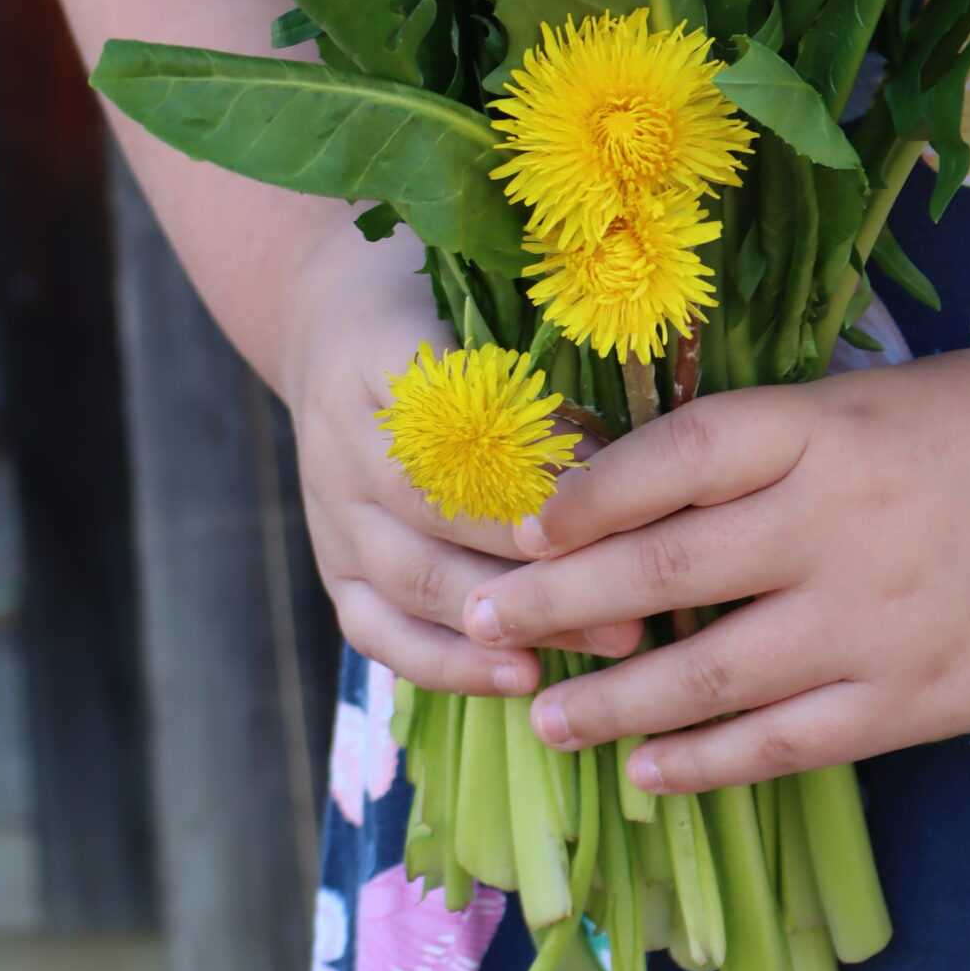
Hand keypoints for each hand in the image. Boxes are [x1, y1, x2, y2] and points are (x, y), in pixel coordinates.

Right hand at [281, 212, 639, 694]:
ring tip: (611, 639)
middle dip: (543, 553)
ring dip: (515, 617)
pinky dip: (448, 663)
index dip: (529, 450)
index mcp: (378, 351)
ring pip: (415, 578)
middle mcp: (341, 437)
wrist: (328, 324)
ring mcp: (328, 510)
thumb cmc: (438, 306)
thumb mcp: (479, 294)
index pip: (452, 408)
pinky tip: (521, 677)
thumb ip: (538, 354)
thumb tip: (641, 435)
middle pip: (437, 507)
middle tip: (639, 584)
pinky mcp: (332, 565)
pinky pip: (379, 631)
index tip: (611, 475)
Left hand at [459, 344, 969, 789]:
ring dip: (612, 703)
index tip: (520, 524)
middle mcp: (837, 520)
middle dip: (555, 604)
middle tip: (475, 625)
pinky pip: (788, 743)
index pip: (671, 456)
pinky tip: (651, 774)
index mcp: (826, 424)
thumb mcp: (886, 397)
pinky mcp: (918, 699)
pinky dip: (709, 763)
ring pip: (709, 676)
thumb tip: (657, 487)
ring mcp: (876, 619)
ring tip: (543, 718)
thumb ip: (785, 442)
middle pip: (663, 571)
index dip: (584, 494)